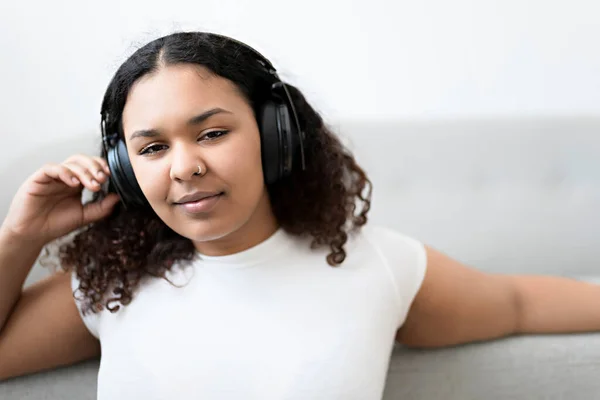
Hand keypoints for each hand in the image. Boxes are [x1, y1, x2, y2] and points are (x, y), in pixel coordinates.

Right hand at [2, 154, 119, 244]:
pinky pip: (51, 168)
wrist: (32, 235)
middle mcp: (65, 177)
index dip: (101, 167)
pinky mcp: (38, 179)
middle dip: (94, 167)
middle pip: (81, 160)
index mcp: (76, 184)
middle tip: (102, 179)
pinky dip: (65, 172)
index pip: (90, 166)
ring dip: (84, 171)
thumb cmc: (55, 224)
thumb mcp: (84, 216)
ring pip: (70, 162)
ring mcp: (52, 177)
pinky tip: (74, 183)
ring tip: (91, 185)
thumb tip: (117, 197)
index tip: (109, 176)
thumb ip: (101, 207)